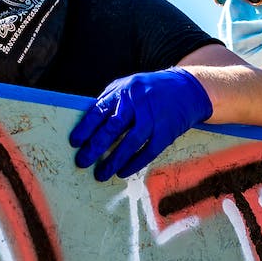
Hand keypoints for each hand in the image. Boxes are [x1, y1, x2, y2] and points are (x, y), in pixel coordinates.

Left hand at [70, 69, 211, 180]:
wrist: (187, 89)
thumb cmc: (151, 89)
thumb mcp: (129, 86)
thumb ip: (111, 101)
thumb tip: (89, 125)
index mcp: (124, 91)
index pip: (100, 110)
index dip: (86, 127)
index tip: (74, 142)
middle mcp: (138, 103)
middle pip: (113, 127)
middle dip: (95, 147)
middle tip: (82, 162)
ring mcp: (154, 118)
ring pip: (130, 143)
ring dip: (114, 161)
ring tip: (101, 174)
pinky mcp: (166, 132)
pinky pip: (148, 151)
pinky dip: (135, 164)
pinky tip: (123, 172)